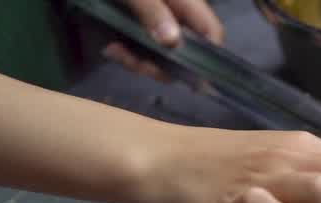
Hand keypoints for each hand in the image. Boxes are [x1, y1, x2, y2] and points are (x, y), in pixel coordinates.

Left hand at [102, 0, 224, 81]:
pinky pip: (140, 53)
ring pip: (161, 58)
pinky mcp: (134, 31)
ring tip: (114, 50)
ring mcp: (154, 25)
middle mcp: (174, 15)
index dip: (206, 55)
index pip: (210, 31)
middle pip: (184, 52)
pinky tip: (110, 48)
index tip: (188, 76)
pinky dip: (126, 56)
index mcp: (184, 0)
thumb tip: (172, 41)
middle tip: (136, 63)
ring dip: (138, 62)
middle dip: (160, 65)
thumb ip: (153, 10)